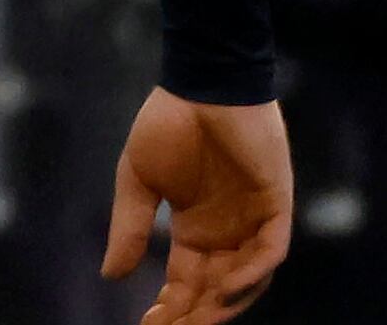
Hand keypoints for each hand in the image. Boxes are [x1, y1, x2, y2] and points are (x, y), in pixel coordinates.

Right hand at [104, 90, 291, 324]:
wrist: (202, 85)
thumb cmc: (167, 125)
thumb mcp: (137, 181)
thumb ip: (130, 228)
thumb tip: (111, 276)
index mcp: (194, 229)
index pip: (186, 282)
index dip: (170, 306)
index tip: (147, 323)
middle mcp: (226, 234)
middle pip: (215, 289)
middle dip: (195, 314)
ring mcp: (253, 221)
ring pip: (246, 279)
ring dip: (225, 302)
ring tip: (198, 319)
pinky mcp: (275, 205)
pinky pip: (270, 251)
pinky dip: (252, 272)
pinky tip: (226, 286)